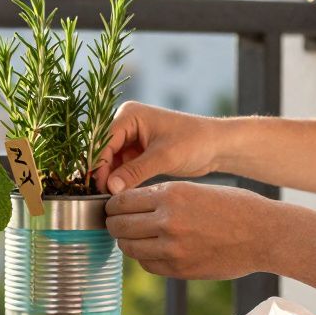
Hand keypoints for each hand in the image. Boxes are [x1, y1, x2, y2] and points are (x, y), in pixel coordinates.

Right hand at [93, 102, 218, 194]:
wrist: (216, 146)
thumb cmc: (195, 142)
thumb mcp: (164, 157)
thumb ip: (135, 172)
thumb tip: (110, 188)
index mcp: (130, 115)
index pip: (104, 141)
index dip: (99, 164)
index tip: (99, 188)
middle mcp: (126, 123)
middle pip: (104, 151)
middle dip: (102, 173)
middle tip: (101, 197)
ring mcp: (130, 138)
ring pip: (110, 161)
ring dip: (109, 178)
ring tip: (110, 199)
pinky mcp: (137, 152)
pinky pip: (121, 167)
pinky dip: (119, 180)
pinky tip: (119, 195)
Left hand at [105, 181, 279, 279]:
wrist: (264, 234)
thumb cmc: (234, 207)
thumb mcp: (195, 189)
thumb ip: (162, 198)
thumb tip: (131, 207)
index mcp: (171, 194)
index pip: (121, 200)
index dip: (113, 204)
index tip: (113, 207)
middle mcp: (167, 221)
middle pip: (118, 225)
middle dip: (113, 223)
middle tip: (116, 223)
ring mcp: (172, 248)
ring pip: (128, 247)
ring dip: (126, 242)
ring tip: (133, 237)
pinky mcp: (179, 269)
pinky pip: (146, 264)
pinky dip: (144, 258)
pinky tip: (153, 250)